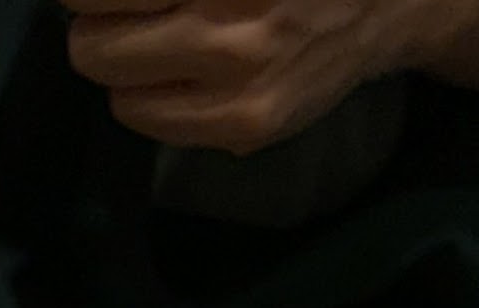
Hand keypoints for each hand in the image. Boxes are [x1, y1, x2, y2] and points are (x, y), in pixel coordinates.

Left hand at [60, 0, 469, 152]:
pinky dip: (143, 96)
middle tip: (128, 12)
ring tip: (156, 39)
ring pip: (110, 82)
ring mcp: (239, 78)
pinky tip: (176, 74)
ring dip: (119, 60)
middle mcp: (229, 18)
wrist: (389, 2)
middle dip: (98, 20)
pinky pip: (142, 119)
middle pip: (89, 38)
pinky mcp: (246, 125)